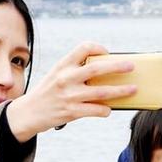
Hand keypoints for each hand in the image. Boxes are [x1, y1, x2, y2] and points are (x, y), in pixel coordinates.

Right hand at [6, 42, 136, 141]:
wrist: (28, 113)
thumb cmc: (47, 92)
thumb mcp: (56, 74)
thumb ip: (75, 70)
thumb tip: (106, 71)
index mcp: (63, 65)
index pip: (84, 48)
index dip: (99, 48)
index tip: (107, 54)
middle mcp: (66, 78)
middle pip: (98, 68)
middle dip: (118, 66)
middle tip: (131, 66)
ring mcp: (70, 96)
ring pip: (102, 92)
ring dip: (121, 91)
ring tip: (133, 89)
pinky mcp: (72, 112)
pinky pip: (97, 110)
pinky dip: (106, 110)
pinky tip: (109, 109)